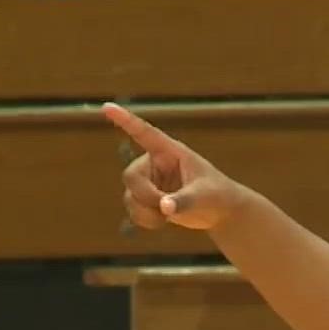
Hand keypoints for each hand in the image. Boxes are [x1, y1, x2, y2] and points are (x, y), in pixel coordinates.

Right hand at [103, 102, 247, 231]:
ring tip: (167, 217)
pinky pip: (132, 208)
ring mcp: (149, 180)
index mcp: (171, 152)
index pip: (145, 133)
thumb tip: (164, 207)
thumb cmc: (218, 195)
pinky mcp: (148, 198)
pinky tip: (161, 222)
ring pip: (130, 195)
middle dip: (145, 195)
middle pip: (131, 176)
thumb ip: (185, 200)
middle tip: (165, 208)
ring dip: (145, 211)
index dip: (126, 121)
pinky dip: (143, 219)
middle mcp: (155, 163)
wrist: (221, 212)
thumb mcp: (205, 196)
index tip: (107, 107)